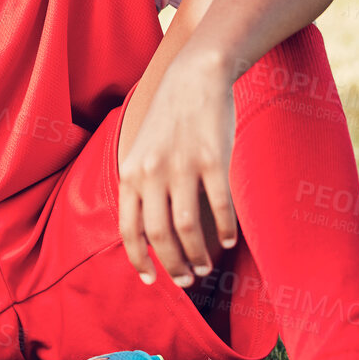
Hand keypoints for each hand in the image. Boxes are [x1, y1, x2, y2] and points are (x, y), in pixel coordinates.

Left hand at [117, 50, 240, 285]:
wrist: (193, 78)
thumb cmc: (168, 120)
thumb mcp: (140, 152)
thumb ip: (139, 187)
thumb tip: (145, 233)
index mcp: (130, 173)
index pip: (129, 230)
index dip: (139, 260)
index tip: (152, 280)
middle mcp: (152, 172)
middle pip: (159, 235)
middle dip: (174, 266)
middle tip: (187, 280)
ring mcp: (183, 166)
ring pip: (188, 228)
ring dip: (198, 255)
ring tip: (206, 267)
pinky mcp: (213, 160)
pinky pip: (220, 206)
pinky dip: (225, 230)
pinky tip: (229, 240)